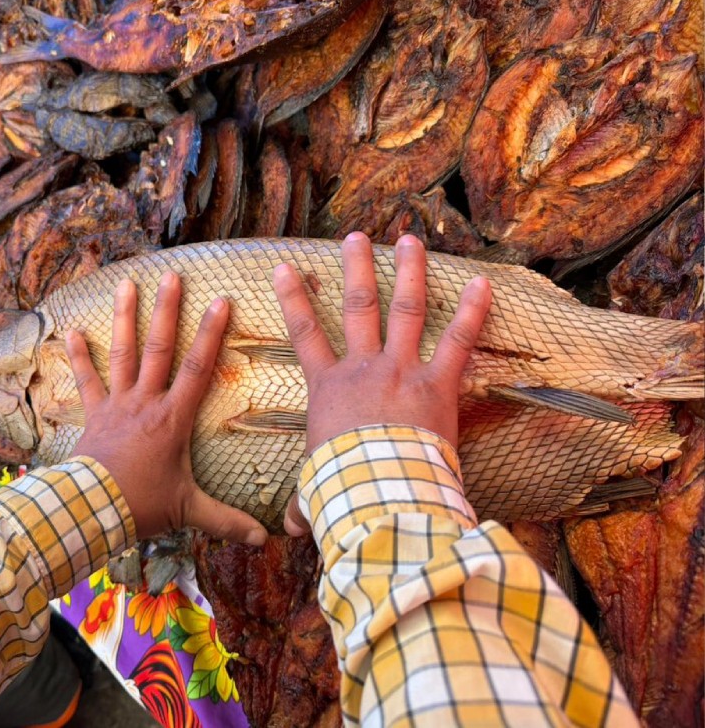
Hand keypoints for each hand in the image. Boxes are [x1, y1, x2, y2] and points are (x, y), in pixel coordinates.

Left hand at [66, 272, 268, 545]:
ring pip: (123, 354)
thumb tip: (264, 539)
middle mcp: (146, 402)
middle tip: (171, 275)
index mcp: (173, 419)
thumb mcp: (189, 512)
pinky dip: (78, 356)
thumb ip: (227, 521)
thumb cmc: (142, 505)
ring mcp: (117, 404)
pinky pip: (86, 380)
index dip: (212, 334)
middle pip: (159, 349)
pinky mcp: (94, 414)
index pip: (199, 368)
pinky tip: (70, 331)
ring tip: (126, 284)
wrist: (91, 509)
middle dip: (167, 311)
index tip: (222, 301)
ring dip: (124, 318)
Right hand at [275, 232, 490, 534]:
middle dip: (356, 268)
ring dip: (408, 272)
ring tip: (409, 240)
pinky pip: (457, 342)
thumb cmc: (342, 490)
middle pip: (357, 307)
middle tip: (356, 238)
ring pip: (404, 309)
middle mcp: (362, 368)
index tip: (285, 268)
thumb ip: (303, 502)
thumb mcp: (313, 492)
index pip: (304, 334)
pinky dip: (472, 311)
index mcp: (328, 389)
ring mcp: (401, 371)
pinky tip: (483, 281)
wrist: (378, 493)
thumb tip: (288, 530)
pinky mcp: (438, 385)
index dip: (292, 299)